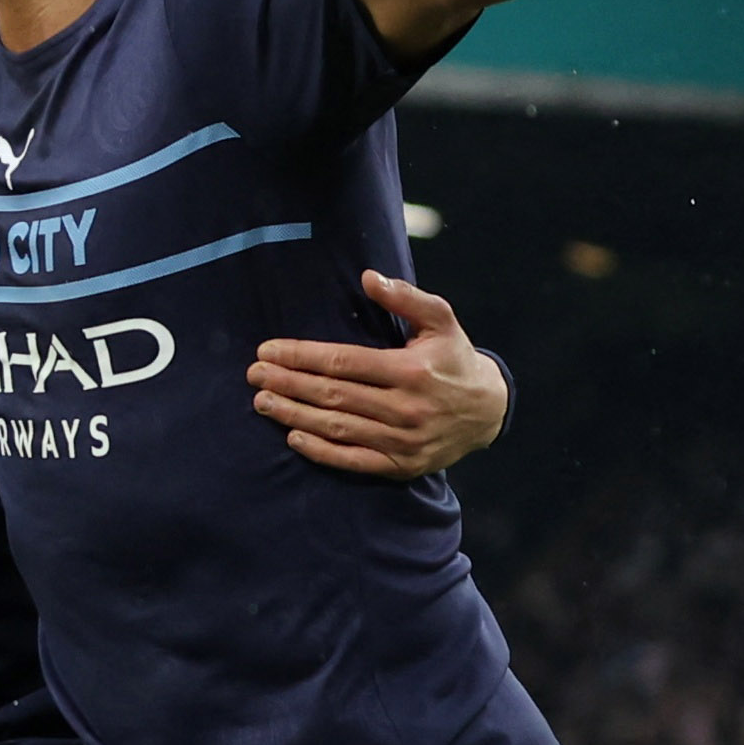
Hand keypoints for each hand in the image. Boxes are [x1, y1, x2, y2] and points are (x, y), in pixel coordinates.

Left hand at [251, 272, 508, 478]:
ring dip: (295, 415)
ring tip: (262, 402)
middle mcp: (405, 408)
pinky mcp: (401, 466)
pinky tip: (293, 438)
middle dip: (288, 384)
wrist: (489, 412)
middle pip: (333, 395)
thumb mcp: (441, 319)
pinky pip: (353, 461)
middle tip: (254, 375)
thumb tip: (368, 277)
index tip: (268, 350)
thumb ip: (406, 297)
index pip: (344, 362)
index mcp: (410, 370)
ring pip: (338, 427)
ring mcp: (402, 442)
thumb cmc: (455, 359)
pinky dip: (321, 452)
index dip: (301, 357)